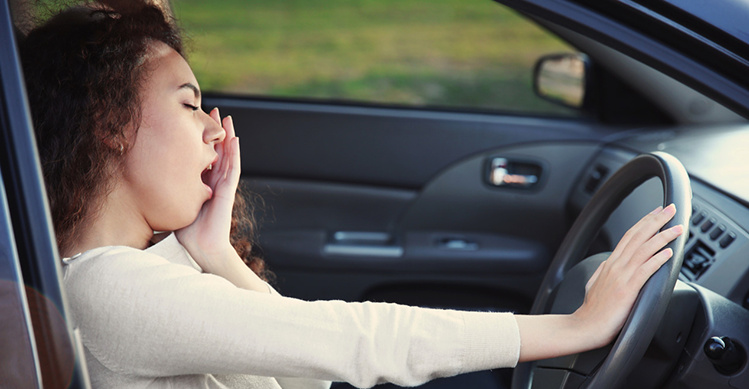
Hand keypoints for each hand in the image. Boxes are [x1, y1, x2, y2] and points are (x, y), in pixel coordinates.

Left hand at [176, 108, 240, 274]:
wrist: (202, 247)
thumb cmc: (188, 232)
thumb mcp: (174, 205)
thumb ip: (166, 194)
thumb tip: (140, 185)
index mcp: (203, 184)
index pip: (204, 156)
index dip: (202, 139)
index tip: (195, 122)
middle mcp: (214, 181)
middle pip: (217, 150)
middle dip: (215, 131)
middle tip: (212, 111)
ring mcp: (223, 185)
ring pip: (228, 155)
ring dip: (228, 136)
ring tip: (227, 118)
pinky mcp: (228, 191)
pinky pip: (233, 167)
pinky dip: (234, 153)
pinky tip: (234, 139)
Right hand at [572, 204, 681, 347]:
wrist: (585, 326)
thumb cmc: (592, 310)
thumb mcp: (595, 283)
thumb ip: (604, 271)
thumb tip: (609, 262)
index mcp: (610, 264)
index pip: (629, 236)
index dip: (644, 222)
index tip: (656, 212)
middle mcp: (616, 266)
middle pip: (638, 237)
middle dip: (656, 221)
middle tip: (670, 209)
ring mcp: (622, 277)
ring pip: (644, 250)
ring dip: (662, 236)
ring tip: (677, 228)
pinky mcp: (628, 290)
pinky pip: (645, 270)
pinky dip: (657, 259)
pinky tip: (668, 252)